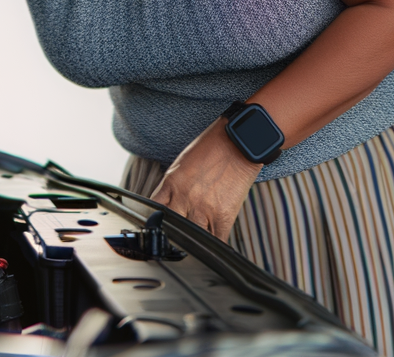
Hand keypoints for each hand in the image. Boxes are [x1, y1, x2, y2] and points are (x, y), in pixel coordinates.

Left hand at [150, 119, 262, 242]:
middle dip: (170, 237)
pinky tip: (213, 253)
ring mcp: (203, 208)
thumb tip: (167, 204)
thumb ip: (172, 186)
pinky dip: (214, 249)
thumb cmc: (213, 147)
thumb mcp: (183, 164)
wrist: (240, 141)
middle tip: (173, 245)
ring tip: (194, 250)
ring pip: (192, 238)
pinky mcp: (223, 215)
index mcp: (171, 183)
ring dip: (192, 245)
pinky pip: (217, 240)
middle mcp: (184, 197)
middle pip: (170, 228)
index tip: (155, 231)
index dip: (153, 223)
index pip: (153, 210)